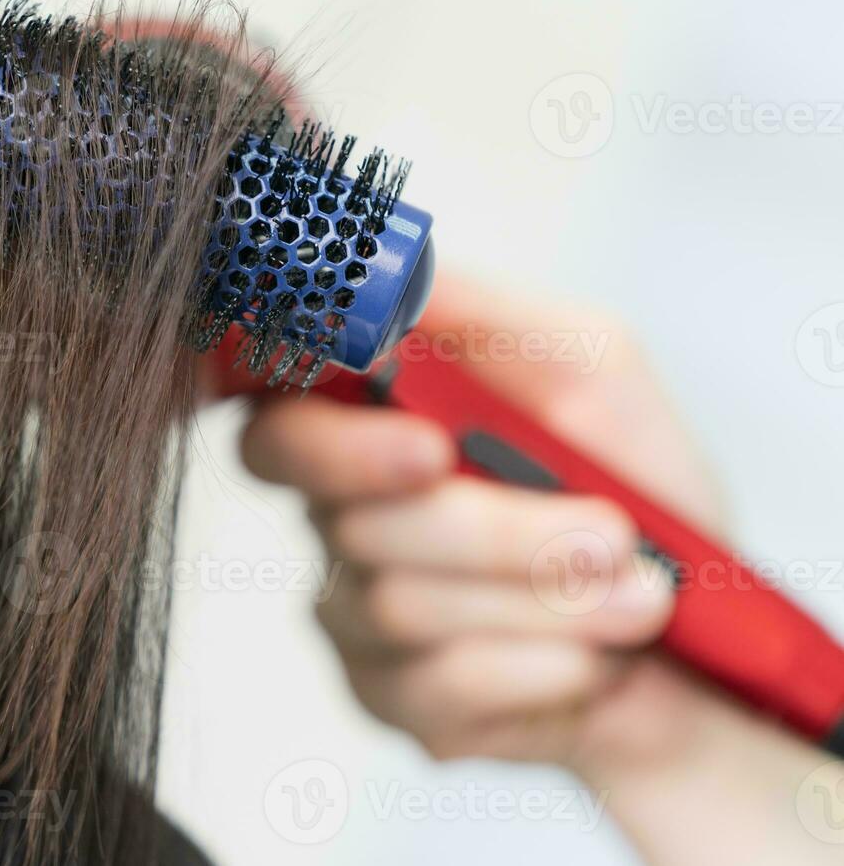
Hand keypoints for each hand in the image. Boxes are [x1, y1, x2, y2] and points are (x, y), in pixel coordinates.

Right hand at [241, 275, 843, 862]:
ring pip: (401, 604)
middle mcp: (342, 516)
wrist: (701, 634)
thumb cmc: (639, 489)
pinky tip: (593, 660)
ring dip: (548, 600)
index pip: (277, 422)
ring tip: (643, 595)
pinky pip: (440, 686)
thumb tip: (391, 278)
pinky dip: (542, 668)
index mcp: (369, 426)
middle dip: (486, 531)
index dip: (328, 439)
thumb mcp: (591, 368)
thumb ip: (485, 317)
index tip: (430, 445)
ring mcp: (357, 613)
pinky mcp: (392, 699)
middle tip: (605, 533)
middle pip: (345, 520)